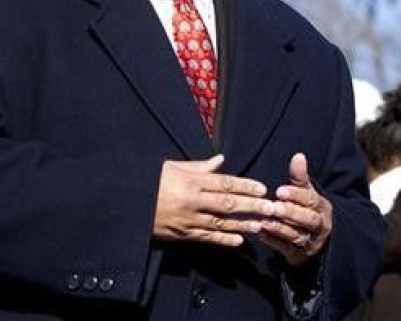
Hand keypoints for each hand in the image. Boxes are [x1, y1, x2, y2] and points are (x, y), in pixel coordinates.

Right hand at [154, 155, 271, 246]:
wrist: (128, 203)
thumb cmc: (151, 181)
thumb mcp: (173, 167)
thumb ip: (199, 166)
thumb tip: (221, 160)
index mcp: (191, 181)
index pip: (224, 183)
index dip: (245, 185)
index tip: (262, 187)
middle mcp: (192, 200)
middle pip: (228, 203)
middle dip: (252, 206)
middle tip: (272, 207)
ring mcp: (188, 219)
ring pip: (221, 222)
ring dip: (243, 224)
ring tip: (261, 224)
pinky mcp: (183, 234)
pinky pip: (207, 237)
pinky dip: (224, 239)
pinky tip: (239, 241)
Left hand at [258, 153, 332, 265]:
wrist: (315, 238)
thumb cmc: (307, 209)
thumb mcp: (306, 193)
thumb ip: (300, 177)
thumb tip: (298, 156)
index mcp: (322, 208)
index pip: (311, 200)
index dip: (296, 196)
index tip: (280, 190)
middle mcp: (320, 226)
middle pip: (308, 220)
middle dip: (291, 213)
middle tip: (273, 207)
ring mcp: (310, 242)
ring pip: (297, 236)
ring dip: (279, 228)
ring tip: (264, 221)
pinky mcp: (299, 255)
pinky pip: (286, 249)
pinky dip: (273, 241)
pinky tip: (260, 233)